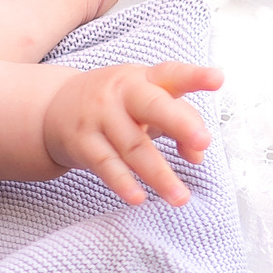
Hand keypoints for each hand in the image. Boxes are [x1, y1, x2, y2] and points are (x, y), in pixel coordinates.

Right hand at [42, 62, 220, 205]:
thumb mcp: (146, 100)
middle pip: (152, 106)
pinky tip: (138, 198)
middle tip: (203, 141)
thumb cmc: (116, 104)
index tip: (217, 79)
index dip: (195, 77)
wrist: (54, 107)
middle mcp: (122, 93)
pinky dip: (122, 182)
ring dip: (159, 175)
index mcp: (144, 79)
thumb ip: (180, 120)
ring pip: (134, 147)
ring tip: (181, 197)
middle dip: (179, 123)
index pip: (172, 74)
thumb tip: (199, 153)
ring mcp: (100, 117)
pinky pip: (106, 165)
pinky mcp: (83, 143)